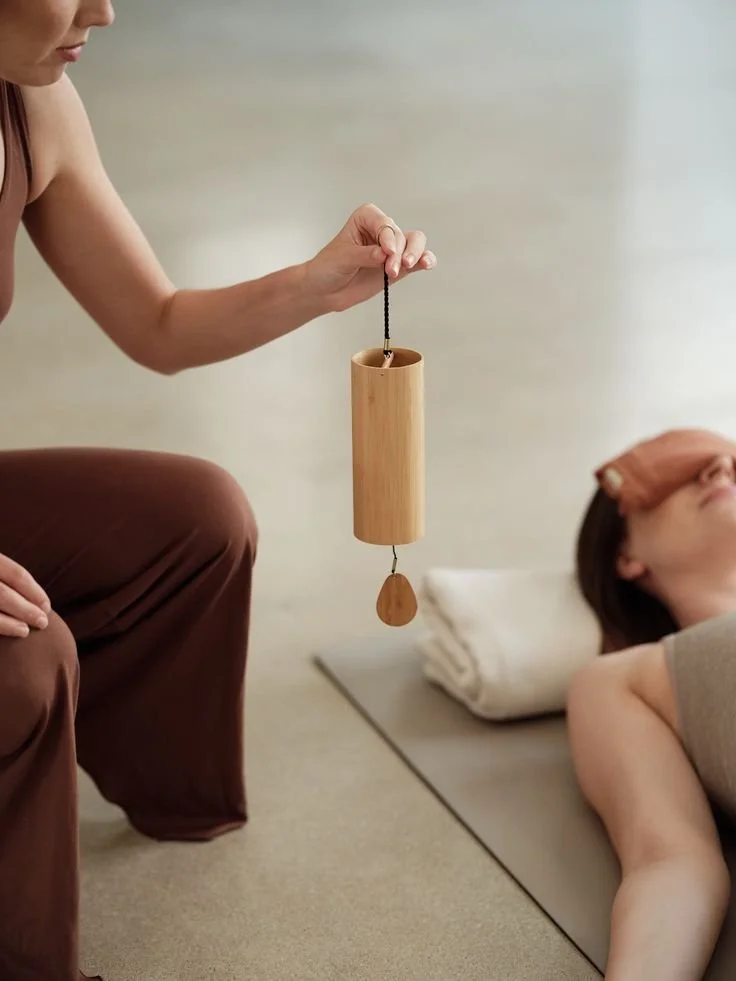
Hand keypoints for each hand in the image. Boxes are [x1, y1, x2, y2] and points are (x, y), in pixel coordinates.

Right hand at [0, 553, 50, 637]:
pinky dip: (0, 626)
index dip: (34, 591)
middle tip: (43, 623)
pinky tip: (10, 632)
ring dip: (8, 622)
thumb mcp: (2, 574)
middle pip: (3, 593)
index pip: (16, 574)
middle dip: (25, 609)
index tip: (47, 606)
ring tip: (25, 631)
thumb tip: (38, 603)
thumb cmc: (0, 582)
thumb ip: (10, 580)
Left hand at [304, 203, 436, 312]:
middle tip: (390, 270)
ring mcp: (392, 249)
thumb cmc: (327, 268)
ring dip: (414, 255)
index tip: (386, 253)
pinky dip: (425, 260)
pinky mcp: (399, 266)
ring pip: (414, 243)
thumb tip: (385, 254)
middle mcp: (382, 230)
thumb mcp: (343, 258)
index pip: (385, 223)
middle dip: (398, 253)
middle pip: (401, 235)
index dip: (388, 237)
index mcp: (366, 218)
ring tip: (406, 267)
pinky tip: (426, 265)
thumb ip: (366, 255)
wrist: (324, 291)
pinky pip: (418, 260)